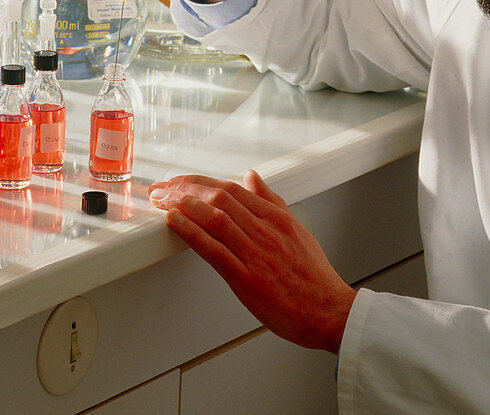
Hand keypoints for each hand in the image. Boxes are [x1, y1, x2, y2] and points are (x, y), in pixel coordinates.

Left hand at [148, 170, 355, 352]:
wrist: (328, 311)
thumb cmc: (313, 277)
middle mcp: (267, 231)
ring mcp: (257, 254)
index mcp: (278, 218)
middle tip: (163, 189)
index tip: (180, 181)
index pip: (233, 188)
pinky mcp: (248, 279)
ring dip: (183, 205)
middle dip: (185, 189)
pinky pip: (215, 251)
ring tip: (162, 200)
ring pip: (216, 218)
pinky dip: (192, 233)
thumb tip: (253, 178)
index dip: (201, 182)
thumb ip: (271, 202)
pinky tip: (174, 223)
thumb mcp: (296, 229)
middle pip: (220, 198)